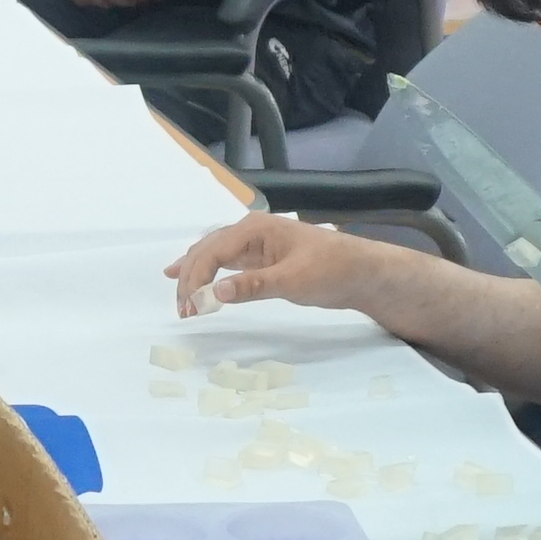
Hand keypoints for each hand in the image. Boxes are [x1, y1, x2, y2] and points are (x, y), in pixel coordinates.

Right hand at [166, 207, 377, 319]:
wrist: (361, 272)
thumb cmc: (331, 270)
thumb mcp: (293, 280)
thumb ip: (253, 285)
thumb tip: (214, 294)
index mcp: (254, 229)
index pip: (211, 252)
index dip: (195, 279)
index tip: (190, 308)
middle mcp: (249, 232)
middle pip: (206, 251)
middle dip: (190, 279)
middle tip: (183, 310)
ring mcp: (254, 244)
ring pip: (211, 255)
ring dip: (194, 275)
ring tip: (179, 296)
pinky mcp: (261, 258)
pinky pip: (224, 262)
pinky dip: (206, 271)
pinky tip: (188, 275)